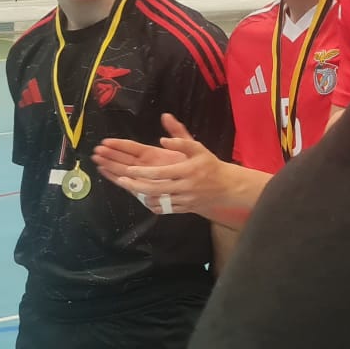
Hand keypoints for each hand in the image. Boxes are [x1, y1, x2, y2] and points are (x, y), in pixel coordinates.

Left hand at [91, 115, 228, 215]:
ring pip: (158, 200)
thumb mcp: (198, 149)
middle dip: (135, 184)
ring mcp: (184, 200)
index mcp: (188, 171)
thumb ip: (181, 141)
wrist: (227, 186)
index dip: (143, 172)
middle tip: (122, 178)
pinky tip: (143, 197)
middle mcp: (186, 187)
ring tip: (129, 187)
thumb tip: (163, 139)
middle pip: (155, 188)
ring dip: (141, 194)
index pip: (161, 173)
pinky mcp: (184, 209)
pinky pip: (164, 209)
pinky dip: (151, 203)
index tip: (129, 169)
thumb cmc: (210, 165)